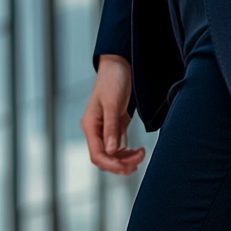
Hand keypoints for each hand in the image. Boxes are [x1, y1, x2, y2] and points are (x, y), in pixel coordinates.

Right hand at [81, 55, 145, 175]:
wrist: (120, 64)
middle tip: (139, 161)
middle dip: (121, 163)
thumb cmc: (113, 80)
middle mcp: (95, 130)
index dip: (111, 164)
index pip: (97, 155)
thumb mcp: (112, 104)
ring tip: (141, 155)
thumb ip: (111, 128)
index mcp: (90, 126)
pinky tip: (137, 151)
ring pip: (112, 154)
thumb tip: (111, 151)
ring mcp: (105, 129)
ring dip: (126, 159)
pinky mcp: (115, 126)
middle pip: (105, 158)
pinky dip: (127, 152)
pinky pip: (118, 146)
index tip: (128, 166)